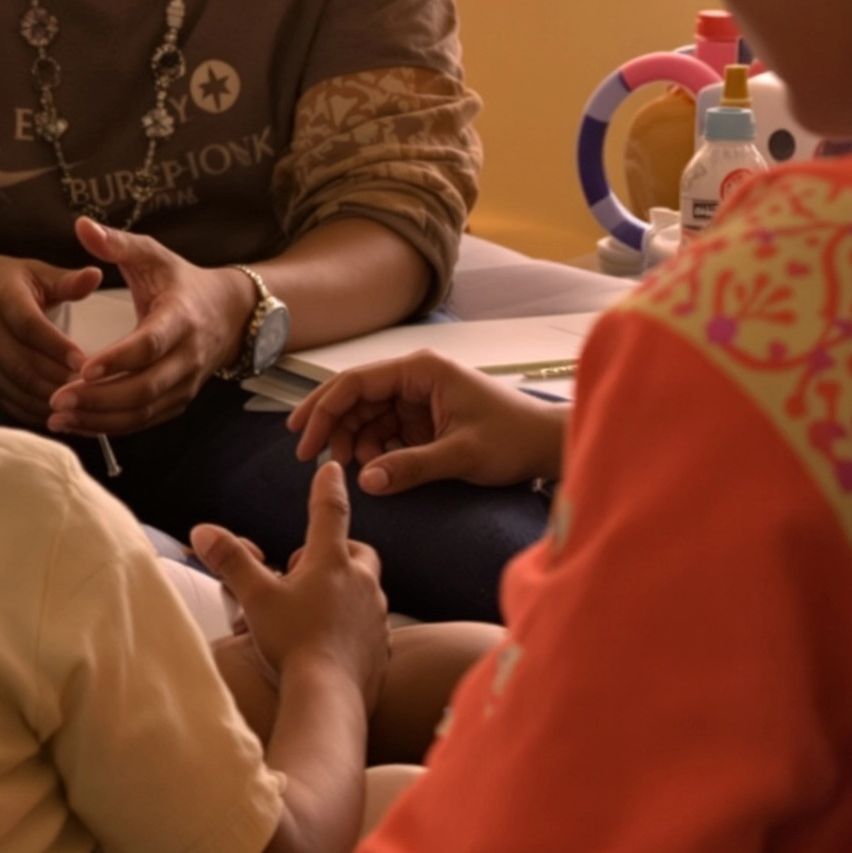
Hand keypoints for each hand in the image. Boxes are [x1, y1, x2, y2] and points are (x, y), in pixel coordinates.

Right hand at [0, 249, 102, 426]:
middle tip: (90, 389)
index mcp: (4, 300)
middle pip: (22, 364)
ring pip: (17, 387)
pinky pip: (10, 403)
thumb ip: (68, 281)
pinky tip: (61, 414)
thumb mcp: (38, 274)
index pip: (29, 326)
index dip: (56, 346)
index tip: (84, 361)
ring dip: (49, 399)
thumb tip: (96, 275)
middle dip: (57, 380)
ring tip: (80, 404)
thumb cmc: (12, 285)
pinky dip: (36, 412)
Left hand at [43, 219, 247, 437]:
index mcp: (181, 318)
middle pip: (145, 388)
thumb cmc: (181, 282)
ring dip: (101, 419)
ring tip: (58, 417)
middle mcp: (187, 357)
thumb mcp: (153, 255)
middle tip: (58, 399)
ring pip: (144, 412)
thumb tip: (81, 225)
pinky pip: (144, 422)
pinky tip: (77, 423)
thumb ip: (117, 243)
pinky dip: (111, 426)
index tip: (84, 368)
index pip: (150, 344)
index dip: (119, 359)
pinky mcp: (177, 403)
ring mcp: (184, 385)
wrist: (229, 314)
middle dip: (100, 399)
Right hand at [191, 462, 387, 709]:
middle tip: (304, 572)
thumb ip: (231, 560)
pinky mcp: (380, 648)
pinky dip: (352, 624)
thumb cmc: (292, 642)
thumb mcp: (255, 597)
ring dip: (344, 590)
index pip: (331, 512)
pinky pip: (368, 625)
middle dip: (337, 553)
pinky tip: (330, 641)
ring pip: (365, 590)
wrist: (330, 698)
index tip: (333, 469)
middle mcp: (362, 584)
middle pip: (358, 552)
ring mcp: (375, 617)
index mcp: (331, 563)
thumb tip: (202, 530)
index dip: (328, 488)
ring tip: (313, 609)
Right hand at [286, 349, 569, 493]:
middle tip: (314, 459)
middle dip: (334, 426)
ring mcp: (419, 399)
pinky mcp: (425, 420)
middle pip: (356, 398)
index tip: (303, 436)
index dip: (323, 407)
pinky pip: (386, 431)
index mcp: (420, 370)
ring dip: (355, 442)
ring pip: (368, 416)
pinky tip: (375, 470)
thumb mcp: (461, 455)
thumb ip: (412, 466)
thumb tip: (366, 482)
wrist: (549, 446)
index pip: (356, 382)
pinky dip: (375, 450)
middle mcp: (415, 378)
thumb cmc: (513, 439)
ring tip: (354, 470)